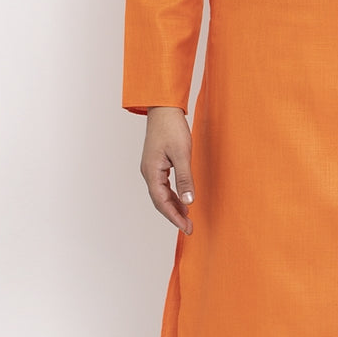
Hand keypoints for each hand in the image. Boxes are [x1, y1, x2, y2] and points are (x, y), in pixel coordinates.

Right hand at [140, 106, 194, 234]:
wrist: (163, 108)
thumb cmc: (171, 127)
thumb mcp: (182, 154)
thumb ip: (185, 179)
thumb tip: (189, 202)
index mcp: (152, 172)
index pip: (162, 202)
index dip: (174, 217)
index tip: (186, 228)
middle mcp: (148, 172)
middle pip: (160, 201)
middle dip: (174, 215)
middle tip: (189, 228)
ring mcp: (151, 168)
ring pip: (161, 194)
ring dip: (174, 206)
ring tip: (187, 217)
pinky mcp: (156, 163)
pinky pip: (163, 185)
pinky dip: (173, 195)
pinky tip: (183, 199)